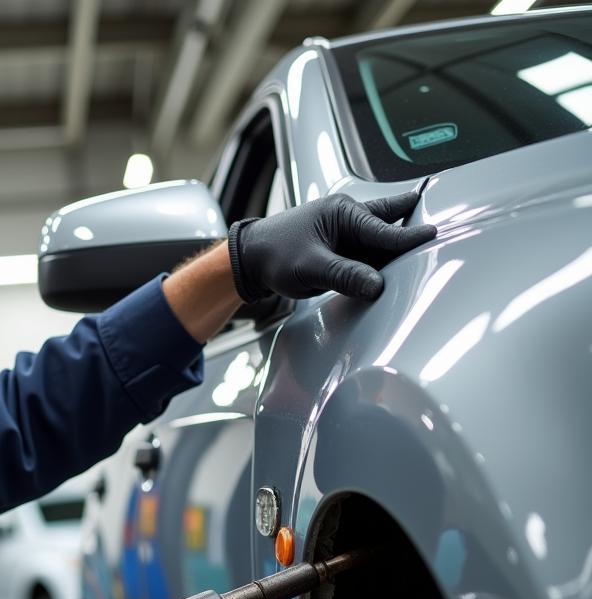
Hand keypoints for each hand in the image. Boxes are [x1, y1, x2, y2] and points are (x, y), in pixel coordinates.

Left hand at [228, 190, 436, 301]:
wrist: (252, 260)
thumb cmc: (276, 255)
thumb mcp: (310, 267)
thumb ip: (344, 275)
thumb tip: (376, 285)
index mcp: (343, 213)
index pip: (383, 229)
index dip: (408, 236)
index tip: (434, 235)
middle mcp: (349, 220)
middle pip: (391, 223)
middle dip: (415, 221)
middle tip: (446, 218)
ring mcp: (348, 237)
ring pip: (383, 242)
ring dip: (401, 246)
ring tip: (434, 243)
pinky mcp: (345, 254)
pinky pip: (372, 257)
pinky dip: (386, 262)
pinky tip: (403, 268)